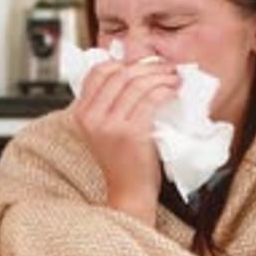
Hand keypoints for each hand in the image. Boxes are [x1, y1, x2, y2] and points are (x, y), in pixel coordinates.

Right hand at [73, 59, 179, 224]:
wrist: (129, 193)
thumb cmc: (123, 163)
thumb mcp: (105, 130)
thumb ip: (109, 104)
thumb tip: (131, 72)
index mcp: (82, 113)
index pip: (99, 71)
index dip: (124, 62)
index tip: (144, 65)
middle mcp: (91, 117)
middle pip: (120, 74)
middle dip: (147, 67)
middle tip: (166, 68)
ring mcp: (110, 125)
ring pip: (137, 84)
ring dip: (160, 76)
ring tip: (174, 78)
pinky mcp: (131, 133)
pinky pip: (150, 99)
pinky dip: (165, 90)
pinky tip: (174, 91)